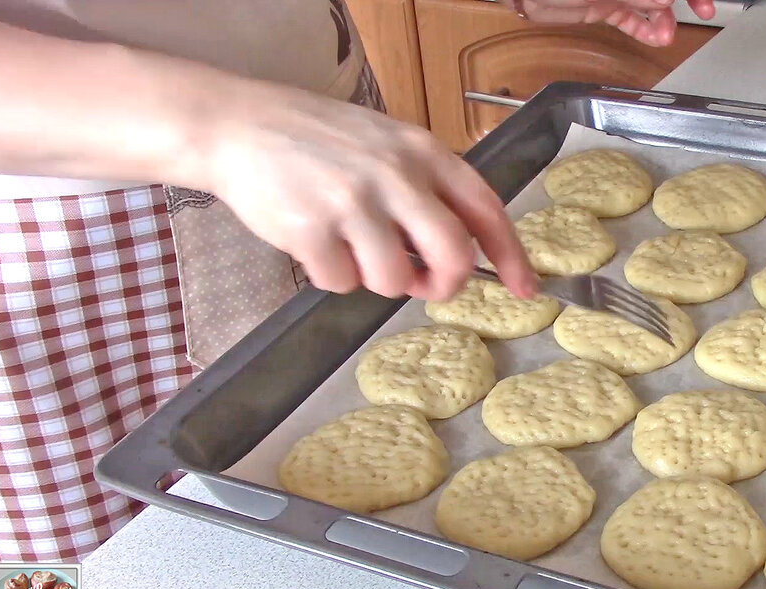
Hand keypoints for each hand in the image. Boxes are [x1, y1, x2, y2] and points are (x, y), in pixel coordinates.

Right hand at [201, 82, 537, 300]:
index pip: (485, 208)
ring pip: (393, 280)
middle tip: (424, 284)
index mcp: (422, 152)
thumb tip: (460, 253)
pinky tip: (314, 242)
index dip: (511, 254)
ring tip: (349, 247)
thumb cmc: (317, 139)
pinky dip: (331, 276)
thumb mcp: (386, 144)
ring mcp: (353, 201)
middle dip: (444, 284)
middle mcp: (395, 174)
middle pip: (452, 254)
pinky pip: (341, 283)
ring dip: (374, 279)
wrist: (239, 124)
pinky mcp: (311, 229)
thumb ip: (425, 189)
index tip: (526, 286)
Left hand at [516, 0, 714, 46]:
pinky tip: (655, 37)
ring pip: (652, 4)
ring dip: (665, 19)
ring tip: (666, 34)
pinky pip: (633, 19)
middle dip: (684, 0)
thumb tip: (665, 0)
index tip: (703, 2)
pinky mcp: (605, 6)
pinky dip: (645, 29)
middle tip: (703, 10)